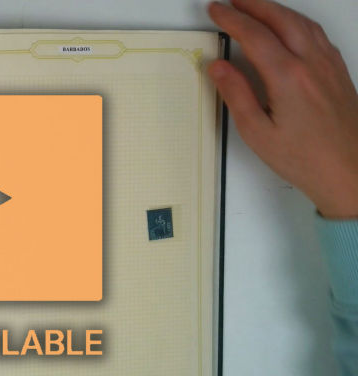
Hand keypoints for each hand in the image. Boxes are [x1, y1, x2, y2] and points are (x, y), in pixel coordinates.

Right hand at [207, 0, 357, 218]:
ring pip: (303, 23)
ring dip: (277, 10)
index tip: (216, 10)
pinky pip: (318, 35)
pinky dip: (298, 22)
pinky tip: (291, 28)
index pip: (254, 35)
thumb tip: (218, 67)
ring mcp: (329, 66)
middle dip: (255, 4)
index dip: (232, 19)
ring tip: (257, 7)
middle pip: (281, 19)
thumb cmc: (303, 159)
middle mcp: (312, 64)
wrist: (349, 173)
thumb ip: (236, 94)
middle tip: (233, 0)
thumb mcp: (257, 132)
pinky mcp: (339, 73)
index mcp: (288, 77)